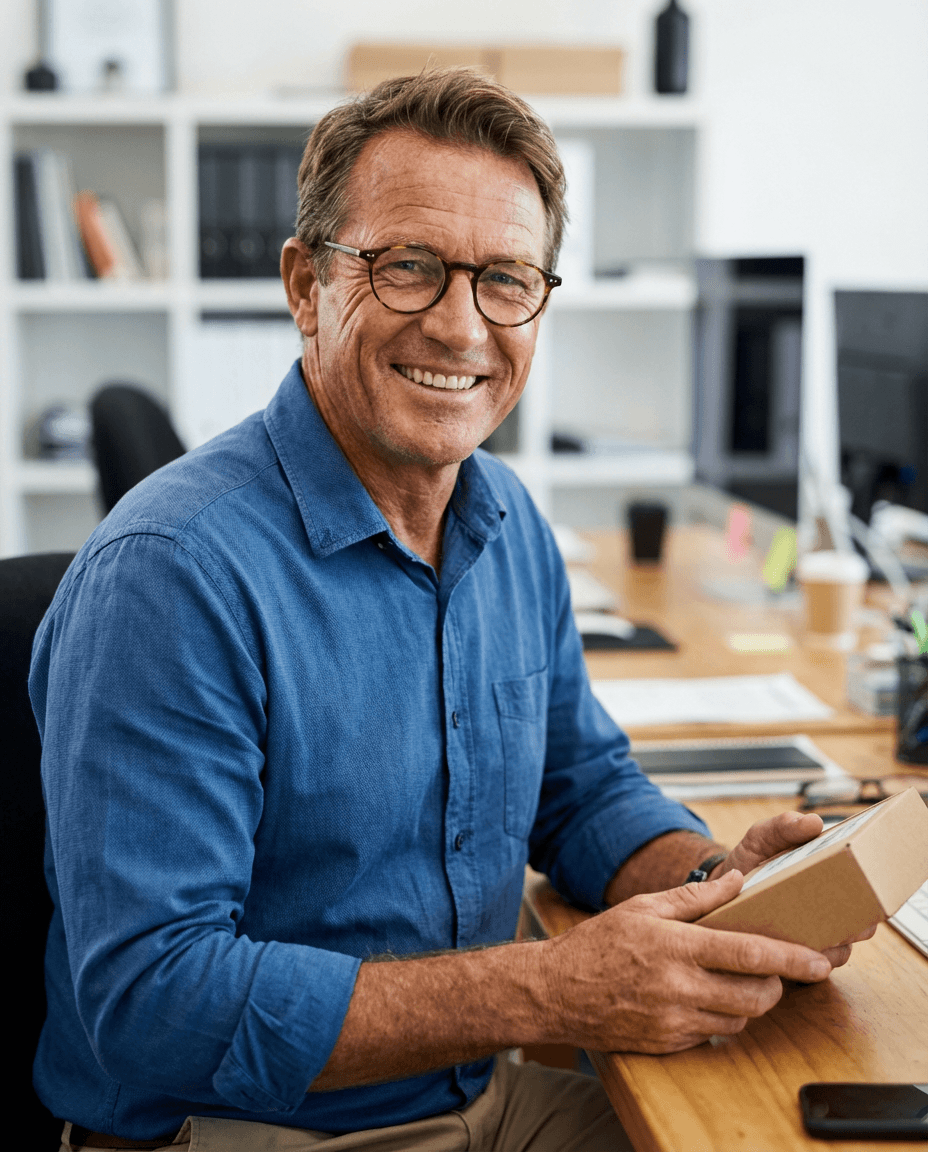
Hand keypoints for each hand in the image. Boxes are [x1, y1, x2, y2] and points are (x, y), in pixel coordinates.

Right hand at [541, 870, 836, 1054]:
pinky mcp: (667, 1044)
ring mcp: (673, 1021)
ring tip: (735, 981)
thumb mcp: (642, 907)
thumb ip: (694, 898)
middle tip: (775, 970)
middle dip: (776, 985)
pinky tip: (705, 998)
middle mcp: (677, 988)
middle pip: (754, 996)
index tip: (818, 960)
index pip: (747, 954)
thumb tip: (738, 882)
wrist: (555, 992)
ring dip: (749, 1003)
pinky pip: (712, 1036)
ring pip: (738, 1020)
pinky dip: (719, 1018)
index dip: (790, 959)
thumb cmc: (597, 944)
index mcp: (674, 946)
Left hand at [710, 811, 877, 967]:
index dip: (870, 893)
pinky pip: (812, 968)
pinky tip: (791, 948)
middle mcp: (830, 913)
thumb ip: (783, 826)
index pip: (865, 892)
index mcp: (829, 881)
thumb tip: (814, 822)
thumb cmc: (749, 861)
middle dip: (855, 922)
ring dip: (831, 944)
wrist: (718, 889)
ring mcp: (815, 938)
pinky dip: (806, 961)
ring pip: (841, 950)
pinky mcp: (795, 959)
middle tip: (838, 913)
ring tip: (809, 931)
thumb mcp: (762, 837)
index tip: (859, 887)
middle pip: (862, 925)